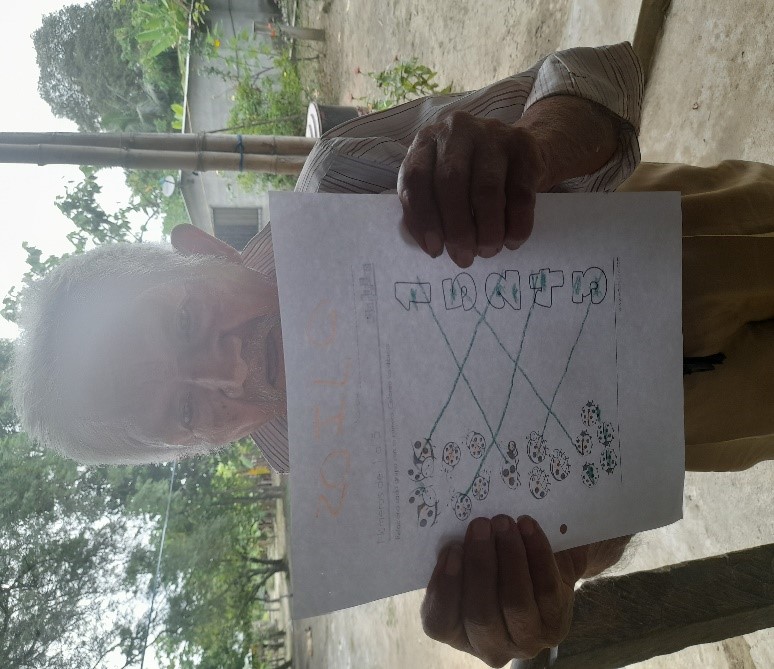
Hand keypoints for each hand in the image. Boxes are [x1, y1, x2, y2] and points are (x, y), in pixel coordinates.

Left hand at [398, 111, 548, 267]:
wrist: (517, 153)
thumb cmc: (468, 177)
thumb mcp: (438, 186)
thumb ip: (427, 209)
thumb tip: (432, 245)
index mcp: (427, 141)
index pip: (416, 177)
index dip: (423, 217)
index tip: (435, 250)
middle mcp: (456, 130)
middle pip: (451, 182)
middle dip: (457, 228)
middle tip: (465, 257)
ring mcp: (492, 134)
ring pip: (486, 189)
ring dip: (487, 230)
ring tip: (487, 251)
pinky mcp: (523, 146)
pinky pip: (520, 193)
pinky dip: (516, 224)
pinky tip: (511, 241)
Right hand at [421, 515, 579, 666]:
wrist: (545, 572)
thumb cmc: (496, 568)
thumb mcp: (470, 567)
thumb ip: (457, 555)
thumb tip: (449, 530)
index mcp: (458, 634)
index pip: (440, 622)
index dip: (444, 587)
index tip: (452, 549)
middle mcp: (491, 647)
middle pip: (481, 612)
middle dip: (479, 564)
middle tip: (480, 525)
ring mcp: (526, 641)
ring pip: (514, 602)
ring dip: (509, 556)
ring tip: (504, 523)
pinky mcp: (556, 625)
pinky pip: (546, 588)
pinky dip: (537, 555)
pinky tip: (528, 528)